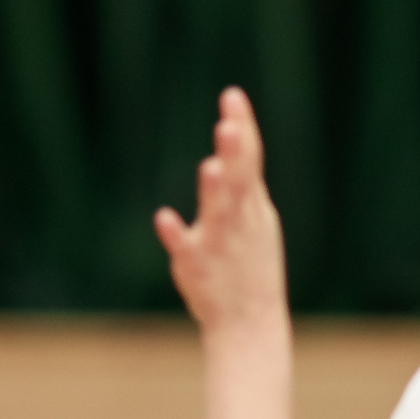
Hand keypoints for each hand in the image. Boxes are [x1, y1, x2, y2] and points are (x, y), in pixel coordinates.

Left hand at [155, 89, 285, 332]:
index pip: (251, 161)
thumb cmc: (250, 266)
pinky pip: (187, 249)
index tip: (232, 96)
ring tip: (211, 166)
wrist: (250, 322)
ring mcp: (221, 242)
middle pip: (240, 181)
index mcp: (254, 206)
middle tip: (230, 124)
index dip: (243, 128)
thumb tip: (236, 129)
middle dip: (236, 154)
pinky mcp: (198, 266)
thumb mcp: (255, 217)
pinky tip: (164, 219)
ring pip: (219, 212)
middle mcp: (240, 219)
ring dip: (215, 191)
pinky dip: (177, 235)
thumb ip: (243, 178)